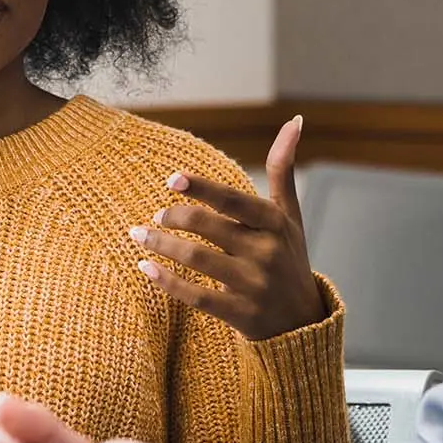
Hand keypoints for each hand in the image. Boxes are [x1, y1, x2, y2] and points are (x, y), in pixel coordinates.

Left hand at [132, 116, 325, 339]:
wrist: (302, 322)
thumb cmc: (289, 257)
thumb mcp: (290, 215)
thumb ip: (284, 169)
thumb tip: (294, 120)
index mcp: (275, 224)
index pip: (235, 201)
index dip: (203, 189)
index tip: (172, 180)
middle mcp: (266, 253)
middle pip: (210, 228)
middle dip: (175, 217)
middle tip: (156, 214)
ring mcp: (253, 286)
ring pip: (198, 260)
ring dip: (162, 245)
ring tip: (139, 235)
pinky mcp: (240, 314)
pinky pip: (196, 297)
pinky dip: (167, 281)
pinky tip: (145, 267)